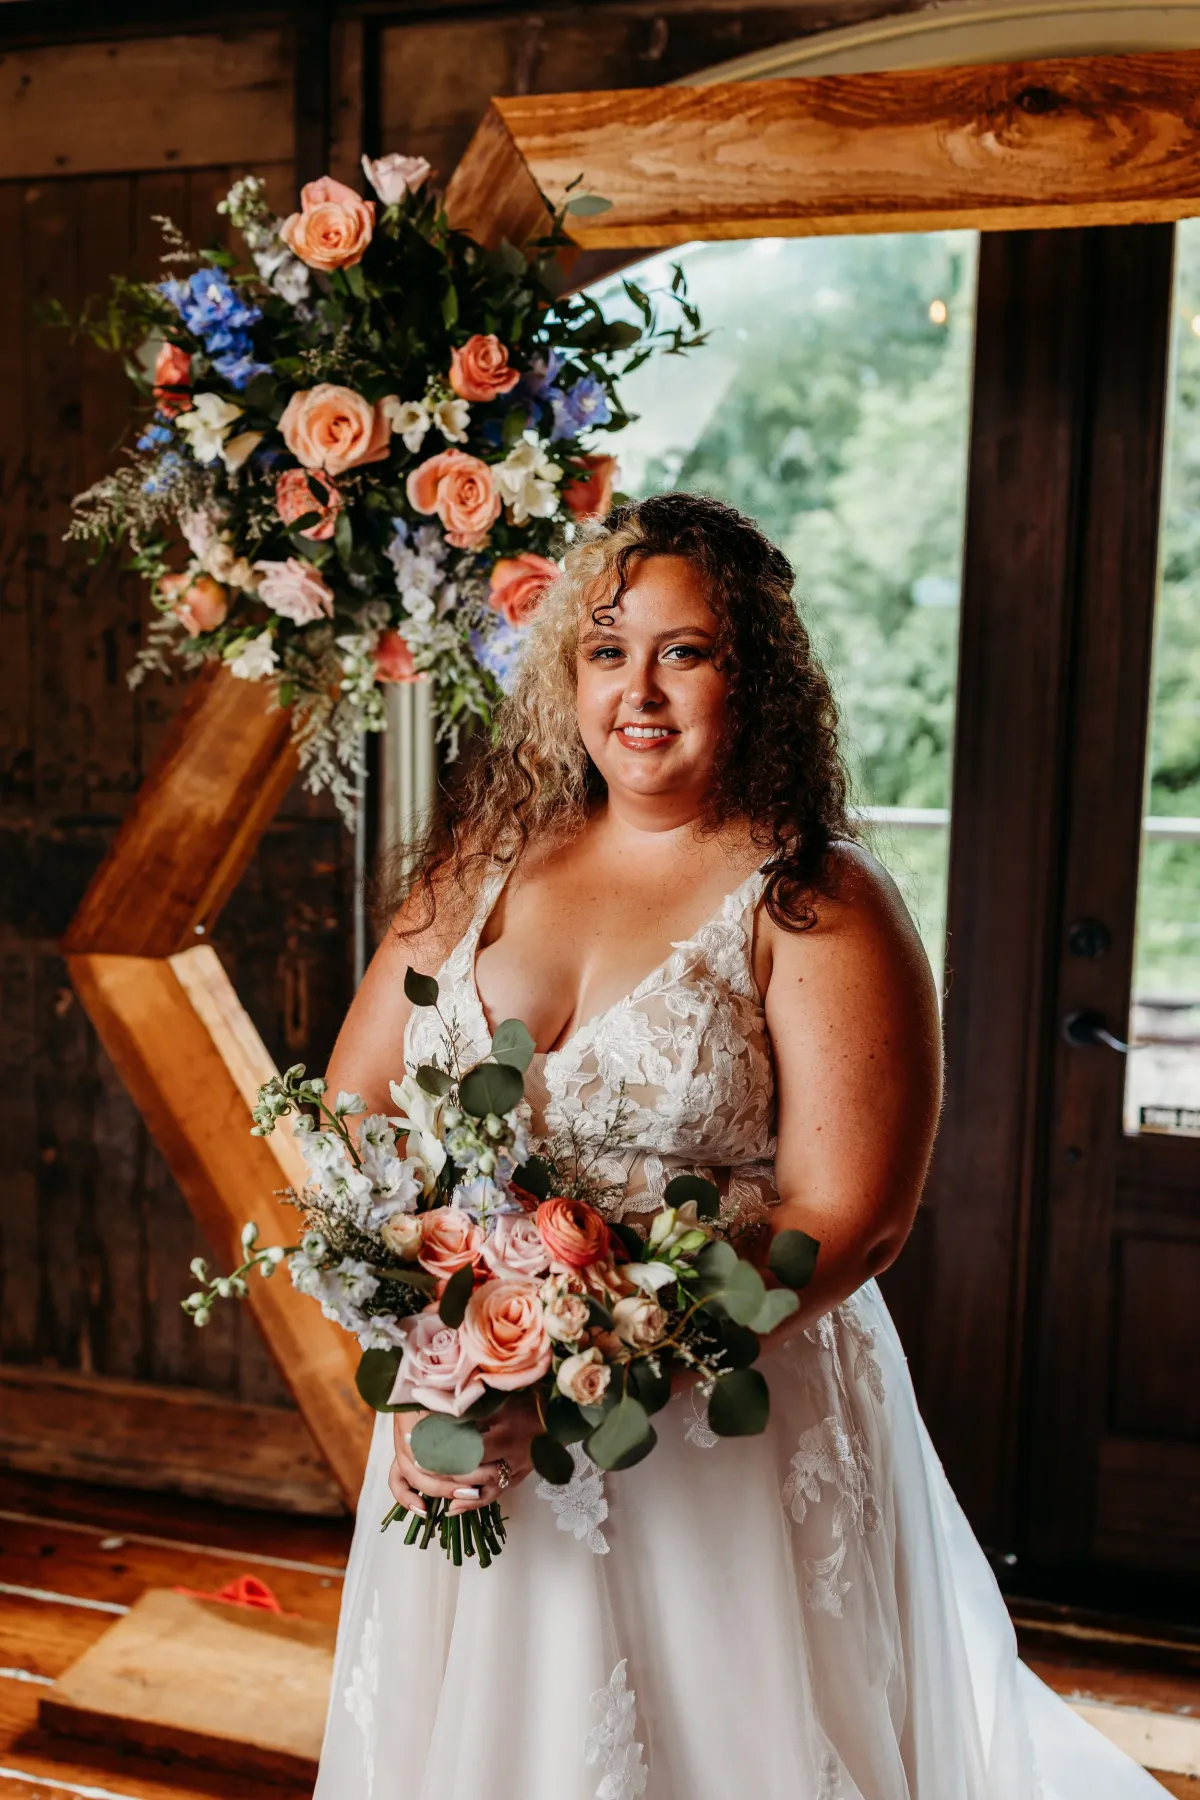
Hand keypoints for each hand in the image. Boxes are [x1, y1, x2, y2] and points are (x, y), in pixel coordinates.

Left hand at [389, 1397, 539, 1517]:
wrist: (560, 1414)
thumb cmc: (530, 1400)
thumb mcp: (502, 1399)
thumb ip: (475, 1407)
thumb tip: (440, 1408)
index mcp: (507, 1437)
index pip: (465, 1448)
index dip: (439, 1447)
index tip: (414, 1439)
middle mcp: (511, 1460)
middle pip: (471, 1472)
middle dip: (440, 1470)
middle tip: (415, 1462)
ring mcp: (516, 1473)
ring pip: (481, 1489)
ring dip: (453, 1490)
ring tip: (427, 1490)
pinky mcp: (518, 1479)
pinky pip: (493, 1496)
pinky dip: (471, 1503)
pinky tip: (452, 1507)